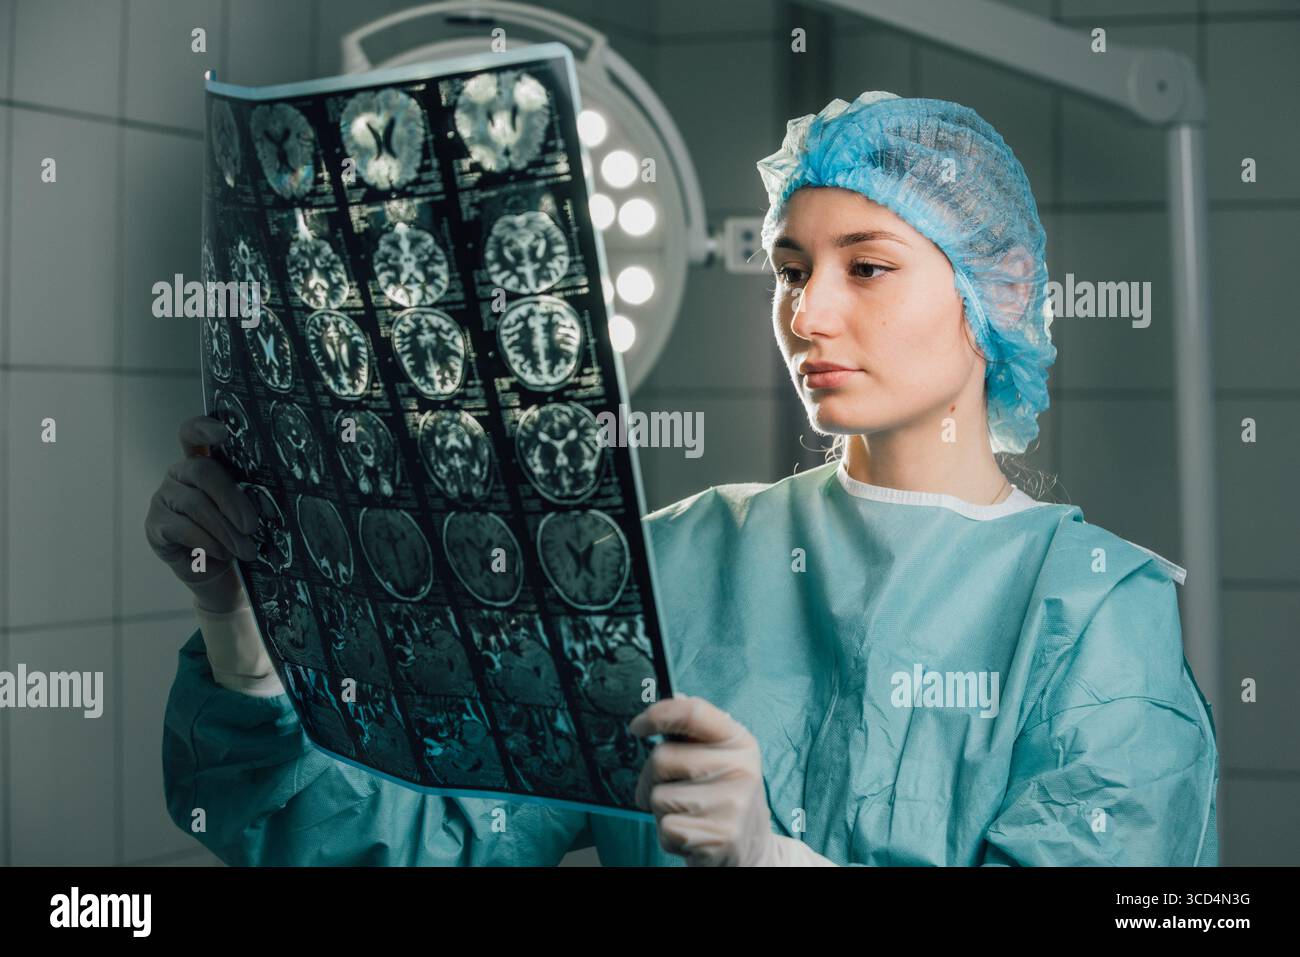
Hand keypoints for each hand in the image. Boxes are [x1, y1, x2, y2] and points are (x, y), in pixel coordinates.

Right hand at [145, 415, 259, 611]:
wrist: (217, 568)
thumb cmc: (235, 531)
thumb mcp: (244, 509)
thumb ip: (246, 494)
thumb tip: (264, 500)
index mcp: (203, 460)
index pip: (193, 433)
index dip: (204, 428)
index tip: (223, 433)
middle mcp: (180, 473)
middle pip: (203, 472)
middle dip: (231, 500)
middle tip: (252, 526)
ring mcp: (163, 497)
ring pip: (195, 505)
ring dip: (225, 530)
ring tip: (246, 549)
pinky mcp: (155, 524)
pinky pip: (182, 528)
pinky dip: (207, 542)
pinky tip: (222, 553)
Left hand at [628, 694, 778, 866]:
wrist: (750, 846)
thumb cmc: (722, 795)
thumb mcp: (720, 756)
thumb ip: (695, 731)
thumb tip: (672, 701)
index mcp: (739, 741)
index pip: (692, 712)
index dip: (657, 714)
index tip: (638, 727)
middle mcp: (741, 768)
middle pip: (662, 758)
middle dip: (650, 778)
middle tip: (664, 789)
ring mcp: (732, 804)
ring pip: (658, 796)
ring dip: (660, 809)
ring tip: (686, 813)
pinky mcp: (719, 836)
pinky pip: (665, 828)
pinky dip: (668, 835)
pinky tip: (691, 833)